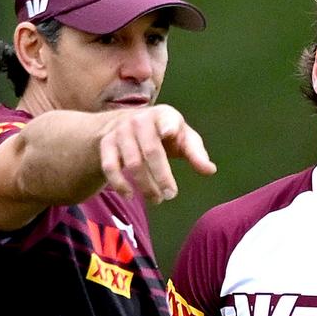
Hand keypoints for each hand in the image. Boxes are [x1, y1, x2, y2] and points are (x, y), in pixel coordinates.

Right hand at [99, 104, 215, 202]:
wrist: (127, 123)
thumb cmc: (164, 133)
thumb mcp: (182, 138)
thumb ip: (196, 153)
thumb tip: (209, 170)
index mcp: (164, 115)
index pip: (166, 119)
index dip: (168, 125)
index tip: (169, 132)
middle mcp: (140, 120)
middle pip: (151, 150)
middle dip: (162, 176)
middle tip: (170, 195)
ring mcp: (121, 131)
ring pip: (132, 162)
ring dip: (145, 185)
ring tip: (156, 199)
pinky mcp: (106, 144)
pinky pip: (110, 166)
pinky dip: (120, 184)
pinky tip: (130, 196)